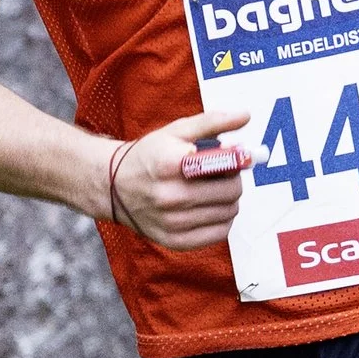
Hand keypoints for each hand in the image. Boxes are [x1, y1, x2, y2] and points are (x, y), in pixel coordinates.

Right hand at [105, 109, 253, 248]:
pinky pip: (221, 232)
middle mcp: (170, 196)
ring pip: (229, 212)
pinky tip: (208, 207)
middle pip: (231, 191)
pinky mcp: (176, 241)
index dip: (237, 160)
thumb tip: (245, 115)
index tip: (238, 158)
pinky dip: (222, 219)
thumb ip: (212, 122)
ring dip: (228, 199)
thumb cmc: (149, 155)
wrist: (113, 187)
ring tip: (211, 189)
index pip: (224, 165)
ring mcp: (173, 222)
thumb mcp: (175, 131)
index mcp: (171, 164)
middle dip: (233, 179)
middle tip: (221, 173)